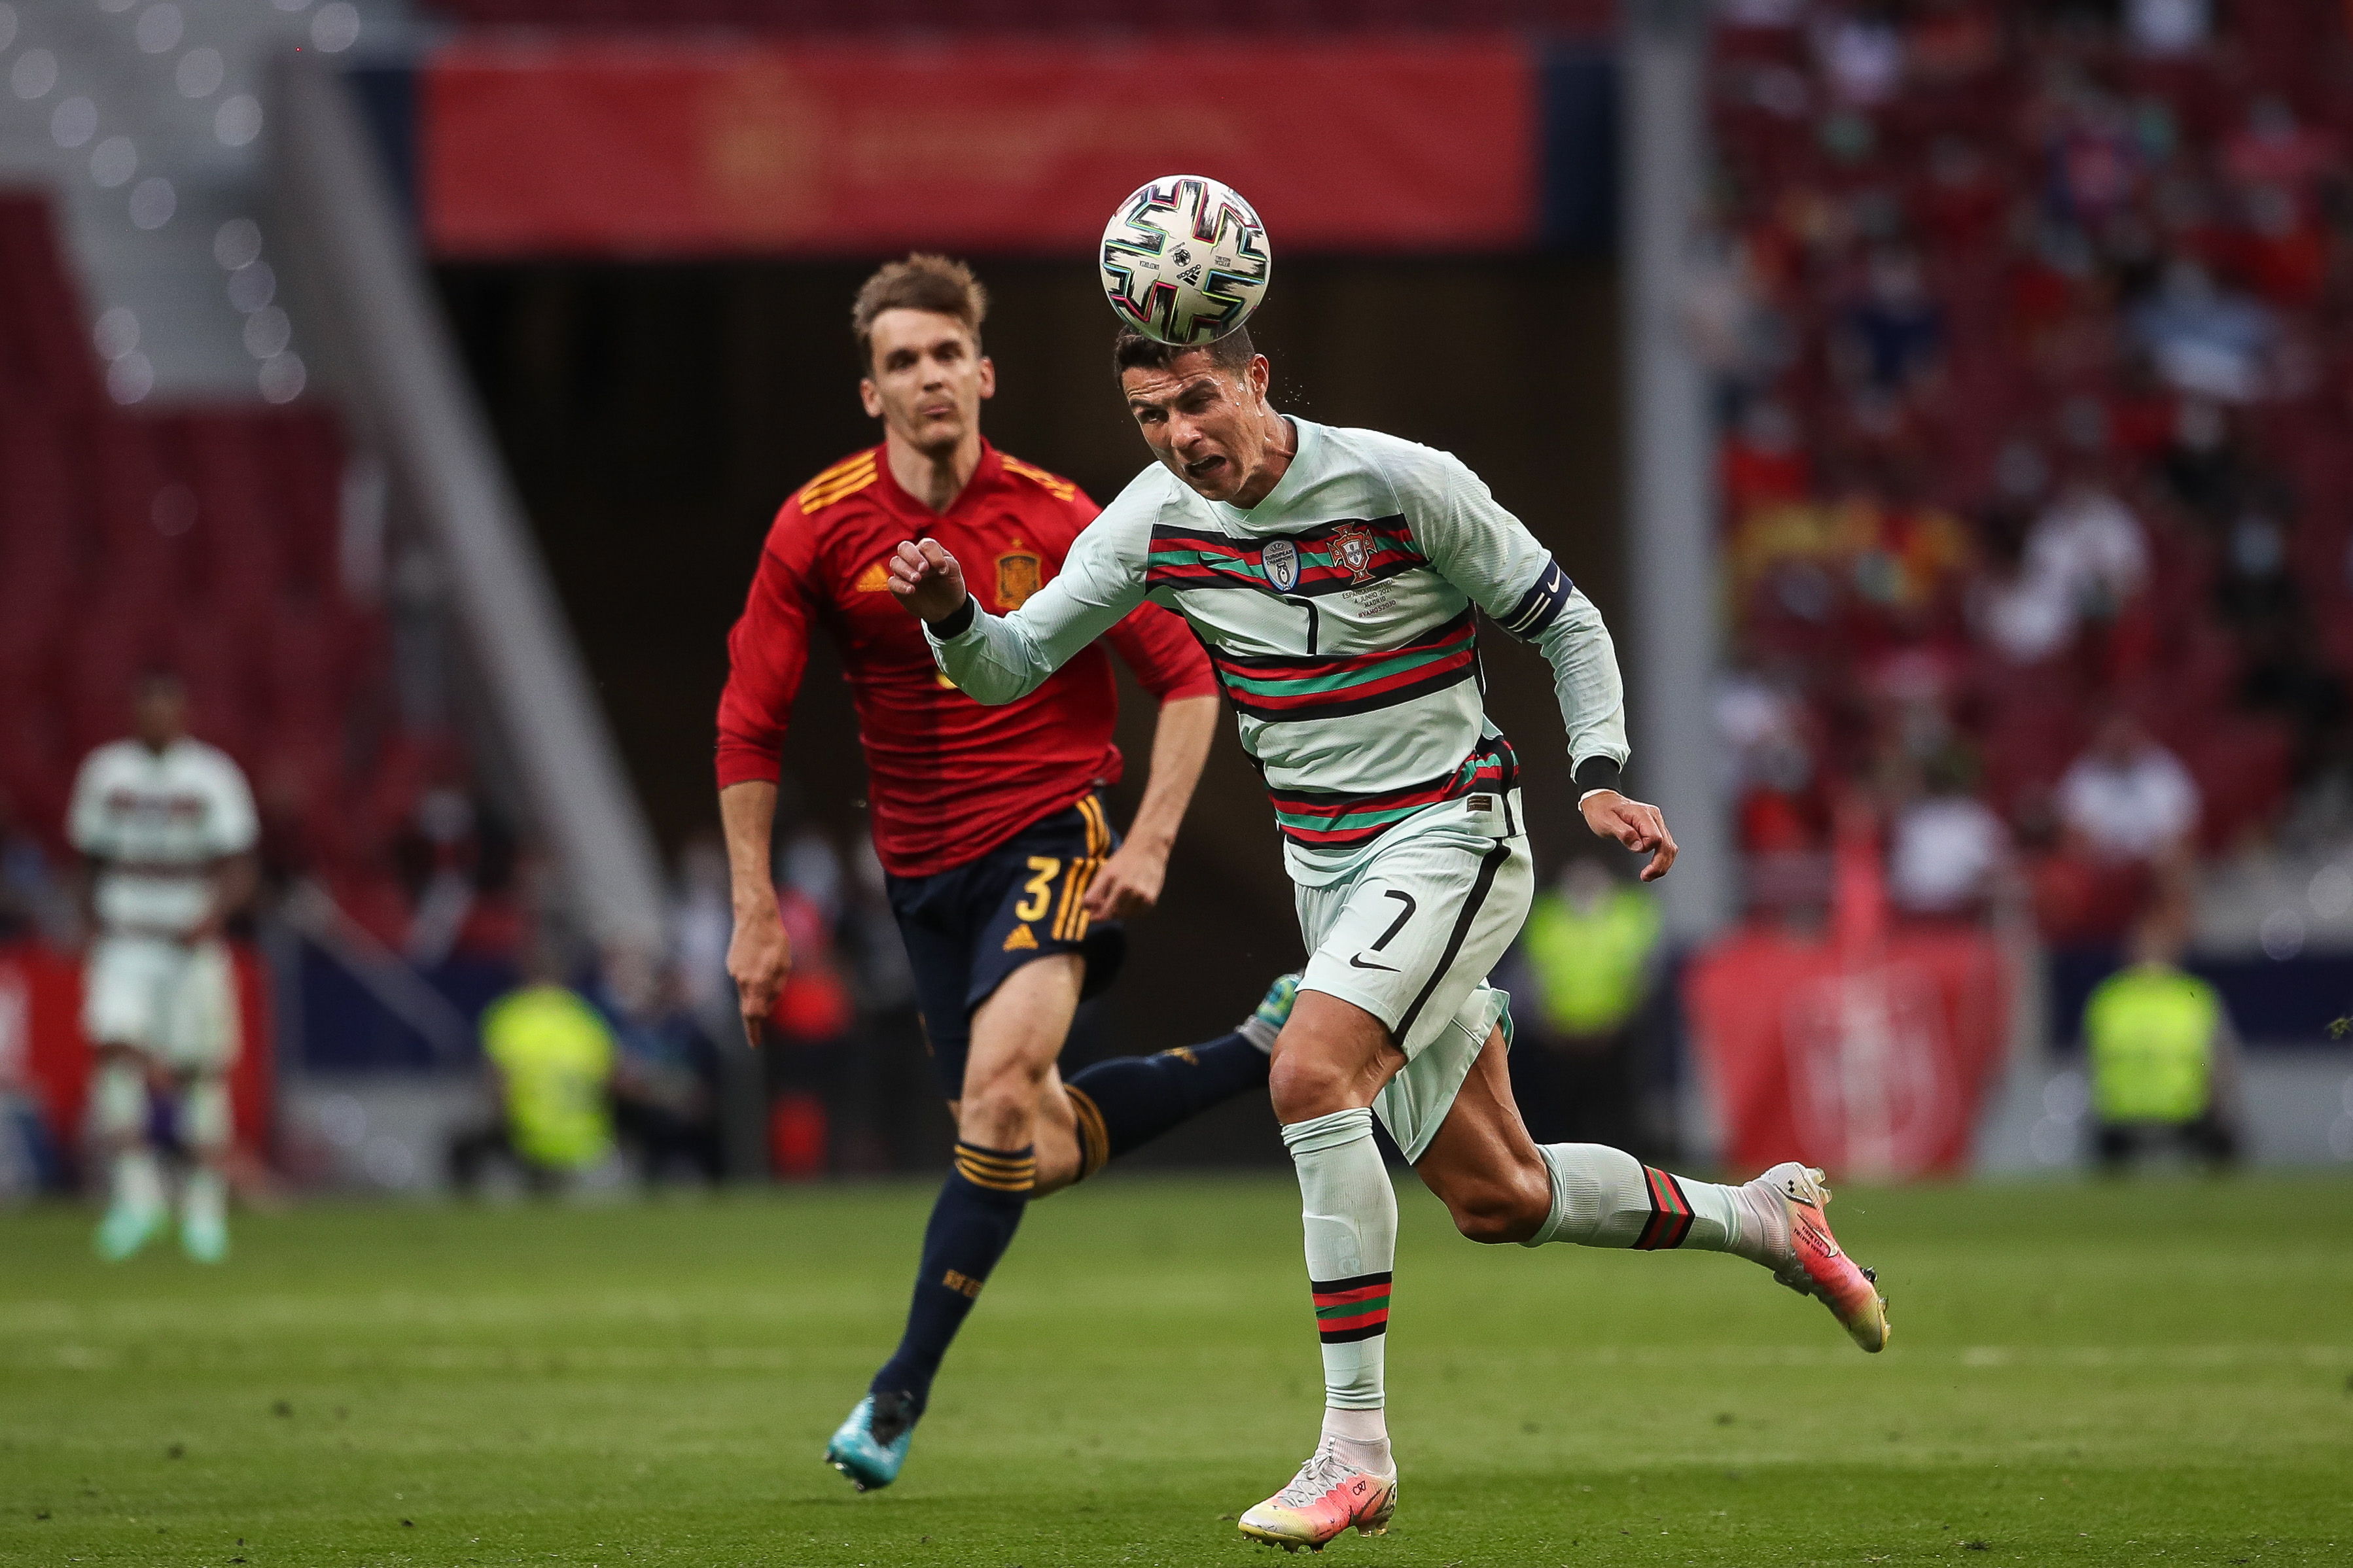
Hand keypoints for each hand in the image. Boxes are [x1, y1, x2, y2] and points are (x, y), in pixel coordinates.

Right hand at [726, 898, 793, 1047]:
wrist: (755, 917)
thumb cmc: (775, 941)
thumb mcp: (783, 967)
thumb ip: (775, 990)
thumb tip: (766, 1009)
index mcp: (757, 982)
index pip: (752, 1015)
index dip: (753, 1031)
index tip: (755, 1044)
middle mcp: (742, 980)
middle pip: (749, 1005)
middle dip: (757, 1013)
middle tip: (763, 1021)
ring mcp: (734, 971)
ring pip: (747, 990)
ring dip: (759, 989)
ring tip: (772, 967)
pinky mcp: (731, 963)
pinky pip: (744, 977)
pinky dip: (753, 977)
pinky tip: (761, 960)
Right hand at [886, 539, 970, 624]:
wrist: (946, 606)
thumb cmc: (950, 584)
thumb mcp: (954, 573)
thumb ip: (948, 563)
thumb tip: (938, 564)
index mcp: (928, 551)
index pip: (926, 545)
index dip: (934, 555)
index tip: (943, 570)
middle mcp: (914, 558)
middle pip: (904, 547)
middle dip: (913, 557)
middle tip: (924, 569)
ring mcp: (904, 571)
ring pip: (895, 562)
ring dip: (905, 569)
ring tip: (917, 579)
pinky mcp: (898, 587)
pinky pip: (892, 582)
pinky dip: (900, 585)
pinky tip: (911, 590)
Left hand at [1082, 837, 1168, 921]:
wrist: (1148, 851)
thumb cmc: (1123, 862)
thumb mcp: (1105, 871)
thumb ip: (1095, 891)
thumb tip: (1087, 909)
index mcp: (1110, 877)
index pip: (1092, 902)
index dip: (1091, 914)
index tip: (1091, 915)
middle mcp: (1125, 887)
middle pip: (1107, 914)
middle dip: (1102, 914)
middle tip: (1104, 907)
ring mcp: (1139, 895)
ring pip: (1121, 916)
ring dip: (1116, 913)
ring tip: (1119, 900)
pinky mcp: (1150, 900)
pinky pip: (1134, 914)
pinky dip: (1129, 911)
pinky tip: (1130, 900)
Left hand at [1579, 790, 1677, 881]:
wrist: (1601, 801)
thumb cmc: (1601, 811)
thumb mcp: (1606, 822)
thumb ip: (1624, 833)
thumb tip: (1640, 847)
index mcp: (1643, 814)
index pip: (1655, 837)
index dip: (1647, 848)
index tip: (1633, 850)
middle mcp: (1654, 817)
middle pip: (1667, 845)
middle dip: (1659, 864)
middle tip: (1646, 877)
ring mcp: (1656, 823)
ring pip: (1670, 848)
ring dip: (1663, 865)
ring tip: (1648, 876)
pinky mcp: (1655, 829)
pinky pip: (1665, 847)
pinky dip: (1662, 860)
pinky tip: (1653, 869)